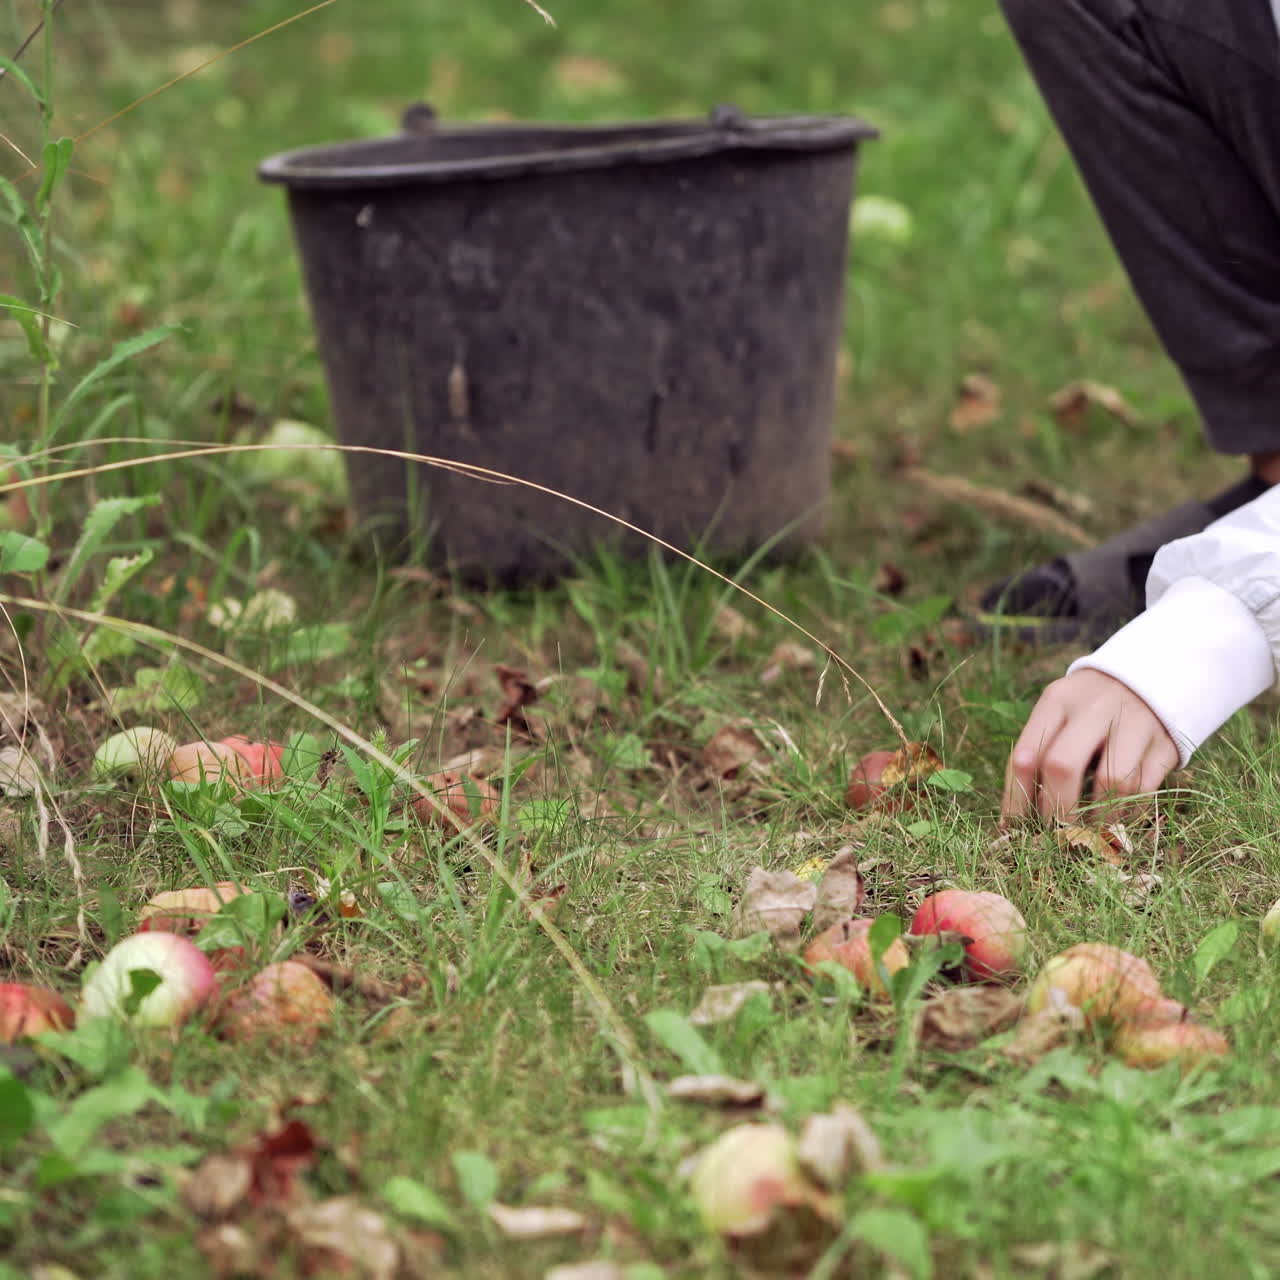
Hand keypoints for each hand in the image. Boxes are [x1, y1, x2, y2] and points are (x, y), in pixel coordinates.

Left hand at [1001, 669, 1178, 821]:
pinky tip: (1116, 819)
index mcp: (1057, 700)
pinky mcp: (1165, 745)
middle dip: (1055, 809)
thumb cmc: (1088, 711)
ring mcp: (1134, 724)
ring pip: (1112, 782)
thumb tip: (1014, 822)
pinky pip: (1144, 789)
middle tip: (1055, 834)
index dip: (1017, 799)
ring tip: (1088, 832)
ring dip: (1097, 817)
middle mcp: (1095, 708)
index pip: (1026, 754)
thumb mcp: (1059, 717)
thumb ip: (1038, 756)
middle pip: (1062, 766)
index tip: (1015, 829)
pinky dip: (1127, 813)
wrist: (1150, 680)